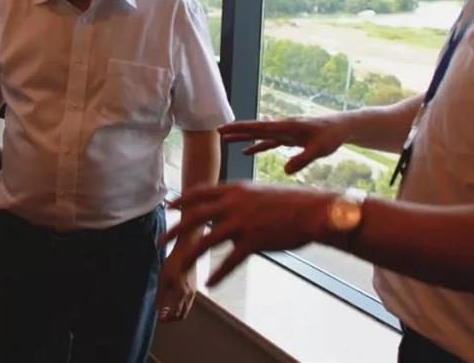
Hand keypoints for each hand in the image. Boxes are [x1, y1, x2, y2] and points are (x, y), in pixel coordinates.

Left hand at [155, 247, 196, 322]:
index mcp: (181, 293)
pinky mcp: (194, 287)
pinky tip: (173, 300)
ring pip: (186, 309)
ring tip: (165, 310)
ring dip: (177, 313)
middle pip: (182, 315)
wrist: (187, 250)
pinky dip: (181, 306)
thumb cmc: (174, 262)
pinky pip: (188, 302)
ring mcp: (194, 291)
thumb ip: (160, 295)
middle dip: (171, 319)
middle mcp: (190, 294)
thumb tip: (157, 309)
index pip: (174, 314)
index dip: (166, 319)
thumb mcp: (163, 278)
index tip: (159, 319)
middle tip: (162, 317)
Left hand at [163, 183, 333, 285]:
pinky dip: (219, 273)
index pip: (200, 192)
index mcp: (234, 190)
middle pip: (194, 216)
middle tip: (160, 240)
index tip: (169, 206)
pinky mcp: (253, 240)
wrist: (313, 210)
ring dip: (189, 255)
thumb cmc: (289, 202)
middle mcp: (233, 204)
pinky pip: (230, 260)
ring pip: (206, 241)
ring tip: (177, 268)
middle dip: (175, 229)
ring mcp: (242, 222)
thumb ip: (239, 201)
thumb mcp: (258, 193)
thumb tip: (226, 211)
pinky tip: (210, 283)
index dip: (182, 199)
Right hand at [220, 116, 347, 174]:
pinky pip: (268, 142)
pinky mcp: (289, 138)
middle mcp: (282, 127)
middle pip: (254, 129)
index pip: (258, 128)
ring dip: (243, 137)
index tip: (223, 129)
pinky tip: (247, 151)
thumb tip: (286, 171)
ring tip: (225, 140)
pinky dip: (256, 146)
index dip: (239, 129)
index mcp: (286, 128)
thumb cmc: (331, 137)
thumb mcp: (319, 150)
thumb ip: (302, 160)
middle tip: (217, 132)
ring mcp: (284, 132)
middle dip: (236, 130)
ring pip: (259, 135)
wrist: (341, 127)